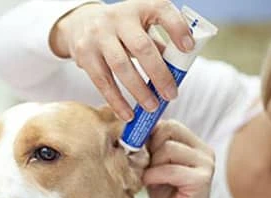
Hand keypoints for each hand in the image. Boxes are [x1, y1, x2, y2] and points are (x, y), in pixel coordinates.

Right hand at [49, 0, 193, 120]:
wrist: (81, 23)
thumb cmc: (123, 29)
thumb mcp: (141, 26)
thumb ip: (159, 44)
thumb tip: (177, 73)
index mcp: (139, 7)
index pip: (161, 10)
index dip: (177, 28)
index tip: (189, 48)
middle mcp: (117, 18)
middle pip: (141, 47)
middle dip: (159, 74)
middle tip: (171, 95)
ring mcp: (98, 36)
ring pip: (120, 67)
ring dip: (139, 91)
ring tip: (152, 107)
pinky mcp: (84, 54)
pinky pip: (102, 81)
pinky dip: (116, 101)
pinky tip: (128, 114)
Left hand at [143, 120, 215, 197]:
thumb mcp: (157, 168)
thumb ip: (151, 151)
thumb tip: (132, 133)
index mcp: (195, 145)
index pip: (169, 124)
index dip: (149, 134)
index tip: (138, 149)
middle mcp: (204, 151)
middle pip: (169, 129)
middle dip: (150, 146)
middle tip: (143, 164)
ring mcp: (205, 163)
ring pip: (168, 148)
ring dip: (151, 163)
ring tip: (148, 176)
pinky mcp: (201, 179)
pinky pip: (170, 169)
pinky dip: (154, 175)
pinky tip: (149, 184)